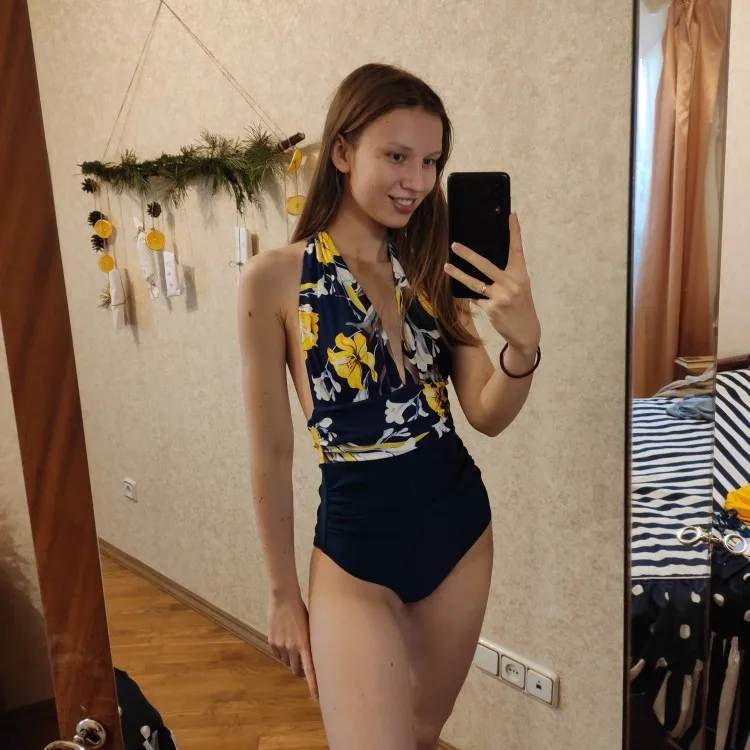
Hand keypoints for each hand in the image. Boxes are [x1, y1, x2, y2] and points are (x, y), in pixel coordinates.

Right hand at [267, 593, 318, 700]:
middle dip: (299, 671)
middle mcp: (292, 648)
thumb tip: (310, 655)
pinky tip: (284, 639)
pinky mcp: (272, 642)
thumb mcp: (310, 627)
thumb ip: (309, 642)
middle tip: (302, 667)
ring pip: (286, 661)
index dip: (313, 685)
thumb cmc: (301, 610)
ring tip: (293, 644)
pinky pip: (278, 654)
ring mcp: (281, 646)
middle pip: (296, 670)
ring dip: (290, 659)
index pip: (310, 670)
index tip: (316, 698)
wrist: (284, 598)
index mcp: (304, 644)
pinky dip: (281, 651)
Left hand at [444, 213, 540, 355]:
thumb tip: (482, 263)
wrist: (526, 331)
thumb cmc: (520, 306)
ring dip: (458, 275)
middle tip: (454, 245)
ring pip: (475, 283)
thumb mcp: (519, 287)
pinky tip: (467, 296)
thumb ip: (506, 275)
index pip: (517, 249)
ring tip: (446, 267)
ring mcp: (501, 296)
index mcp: (520, 274)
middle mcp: (512, 283)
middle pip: (486, 265)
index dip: (515, 231)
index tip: (511, 215)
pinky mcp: (492, 308)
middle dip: (468, 255)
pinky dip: (472, 297)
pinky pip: (475, 299)